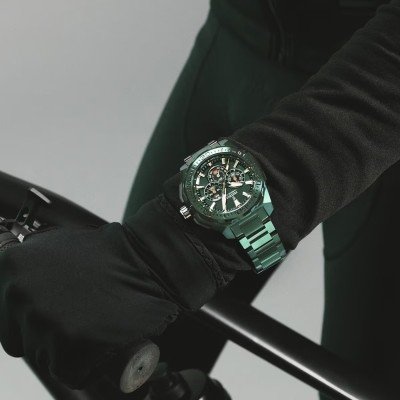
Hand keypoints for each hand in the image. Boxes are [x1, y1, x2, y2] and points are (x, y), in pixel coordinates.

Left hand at [0, 173, 253, 389]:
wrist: (145, 261)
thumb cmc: (108, 257)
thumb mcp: (55, 247)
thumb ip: (26, 269)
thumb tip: (11, 288)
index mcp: (10, 266)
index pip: (5, 317)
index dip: (32, 320)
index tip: (56, 312)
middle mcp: (17, 292)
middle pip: (20, 340)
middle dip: (49, 335)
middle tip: (79, 314)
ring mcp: (40, 319)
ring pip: (45, 356)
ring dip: (71, 347)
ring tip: (95, 320)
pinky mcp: (67, 344)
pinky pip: (70, 371)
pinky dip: (88, 362)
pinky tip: (103, 335)